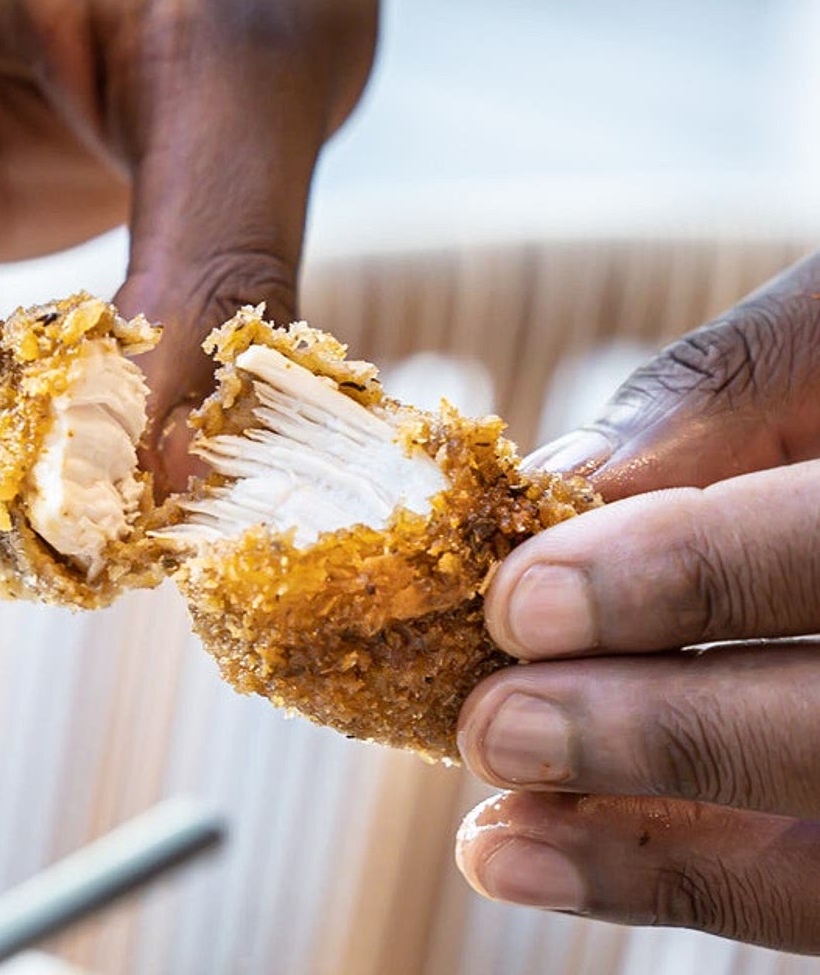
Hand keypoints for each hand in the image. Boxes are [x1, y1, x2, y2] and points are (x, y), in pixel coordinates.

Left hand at [454, 252, 819, 951]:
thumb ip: (731, 395)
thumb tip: (569, 482)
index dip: (688, 575)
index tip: (522, 599)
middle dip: (658, 736)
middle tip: (494, 729)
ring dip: (649, 855)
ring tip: (496, 839)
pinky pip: (816, 885)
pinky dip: (683, 879)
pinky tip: (543, 856)